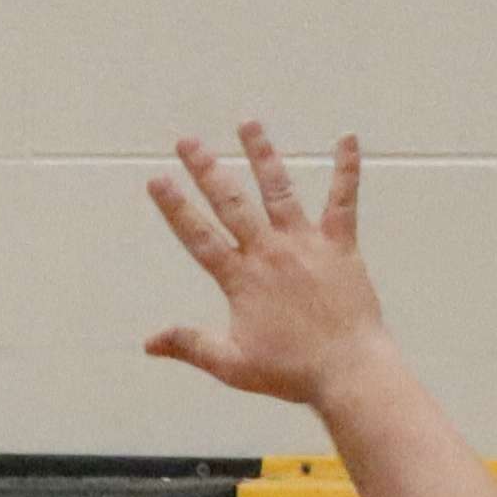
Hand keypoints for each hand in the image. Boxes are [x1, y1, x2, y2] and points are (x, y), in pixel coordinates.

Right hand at [144, 124, 393, 409]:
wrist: (348, 370)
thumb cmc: (290, 372)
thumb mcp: (231, 364)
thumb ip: (190, 345)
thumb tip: (148, 342)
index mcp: (240, 279)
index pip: (198, 236)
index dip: (175, 207)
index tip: (157, 180)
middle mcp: (269, 253)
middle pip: (231, 203)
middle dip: (207, 170)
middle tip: (188, 141)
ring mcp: (306, 245)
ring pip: (279, 191)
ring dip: (263, 156)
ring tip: (249, 124)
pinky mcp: (340, 246)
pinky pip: (343, 201)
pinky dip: (346, 170)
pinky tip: (347, 139)